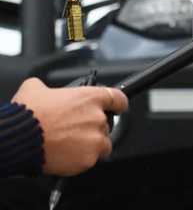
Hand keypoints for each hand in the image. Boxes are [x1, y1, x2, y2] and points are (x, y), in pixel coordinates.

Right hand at [12, 77, 126, 175]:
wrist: (18, 139)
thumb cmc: (26, 115)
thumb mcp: (35, 89)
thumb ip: (48, 88)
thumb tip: (44, 90)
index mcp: (90, 98)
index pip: (118, 99)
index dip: (116, 104)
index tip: (116, 108)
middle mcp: (97, 117)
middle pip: (106, 124)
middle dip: (92, 128)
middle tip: (73, 131)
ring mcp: (95, 139)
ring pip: (102, 144)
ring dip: (90, 145)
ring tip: (69, 145)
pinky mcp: (88, 158)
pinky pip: (90, 160)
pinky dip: (80, 159)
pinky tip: (65, 155)